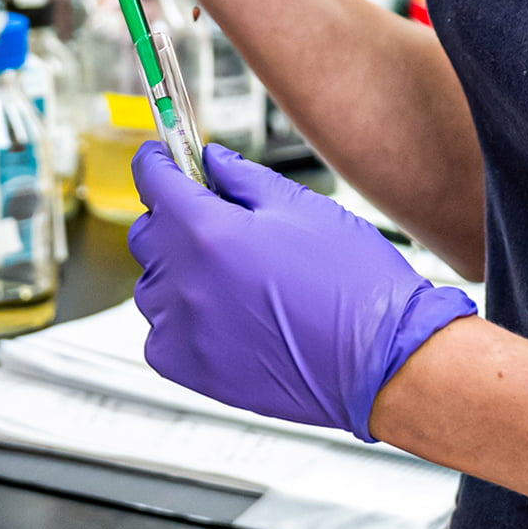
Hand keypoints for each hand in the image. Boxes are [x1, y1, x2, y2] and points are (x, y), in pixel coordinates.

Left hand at [128, 142, 476, 442]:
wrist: (379, 360)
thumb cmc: (354, 286)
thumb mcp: (304, 209)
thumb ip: (245, 179)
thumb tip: (212, 162)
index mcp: (210, 233)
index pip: (153, 181)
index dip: (157, 162)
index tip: (162, 159)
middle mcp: (186, 282)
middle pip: (148, 233)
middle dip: (173, 217)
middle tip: (215, 219)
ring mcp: (184, 329)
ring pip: (153, 285)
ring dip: (177, 271)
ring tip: (229, 275)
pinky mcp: (191, 369)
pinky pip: (160, 332)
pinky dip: (180, 319)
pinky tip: (224, 314)